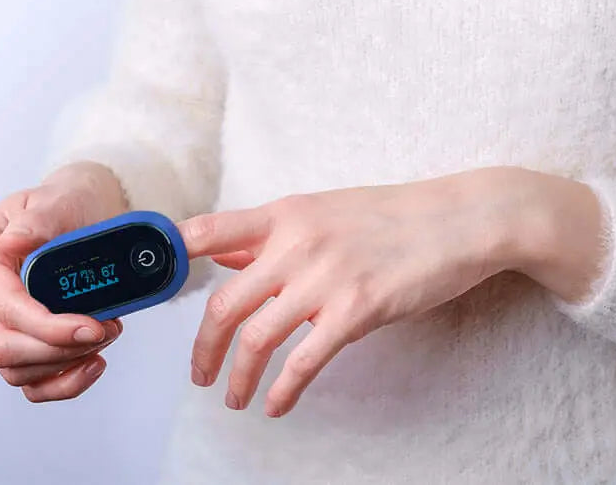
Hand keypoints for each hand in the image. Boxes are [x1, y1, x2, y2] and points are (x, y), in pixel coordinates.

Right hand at [0, 161, 129, 401]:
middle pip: (3, 345)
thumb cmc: (64, 205)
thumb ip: (38, 220)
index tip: (92, 327)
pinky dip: (60, 383)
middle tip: (106, 331)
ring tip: (106, 334)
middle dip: (58, 349)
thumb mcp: (57, 200)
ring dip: (65, 363)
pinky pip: (26, 382)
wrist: (77, 214)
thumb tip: (13, 242)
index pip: (3, 305)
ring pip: (14, 369)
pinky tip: (90, 366)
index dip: (47, 327)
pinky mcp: (9, 343)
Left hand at [180, 166, 604, 417]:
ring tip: (232, 398)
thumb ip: (272, 234)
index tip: (154, 289)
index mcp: (286, 214)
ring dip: (237, 378)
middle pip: (224, 304)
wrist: (460, 220)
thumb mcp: (326, 210)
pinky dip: (283, 390)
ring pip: (257, 339)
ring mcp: (325, 277)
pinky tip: (275, 405)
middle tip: (200, 375)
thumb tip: (223, 254)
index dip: (173, 261)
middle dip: (203, 349)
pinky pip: (304, 360)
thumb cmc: (394, 215)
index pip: (209, 232)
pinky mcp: (357, 310)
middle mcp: (297, 243)